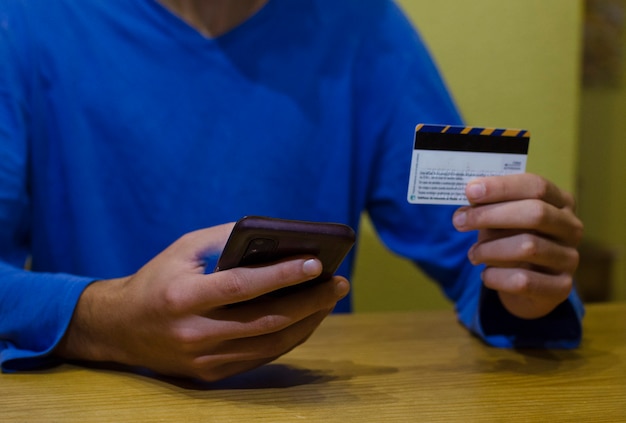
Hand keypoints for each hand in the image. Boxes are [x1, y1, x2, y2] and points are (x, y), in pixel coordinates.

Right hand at [55, 224, 349, 381]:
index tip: (318, 263)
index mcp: (182, 297)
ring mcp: (203, 359)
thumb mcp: (183, 250)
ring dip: (307, 321)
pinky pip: (261, 357)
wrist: (120, 328)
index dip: (282, 275)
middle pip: (265, 320)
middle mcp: (193, 333)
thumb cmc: (157, 279)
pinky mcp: (210, 374)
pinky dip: (289, 337)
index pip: (242, 287)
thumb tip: (275, 239)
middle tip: (339, 282)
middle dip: (309, 302)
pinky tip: (307, 317)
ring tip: (330, 298)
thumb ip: (225, 241)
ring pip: (269, 344)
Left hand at [452, 173, 582, 318]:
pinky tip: (485, 275)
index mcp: (560, 202)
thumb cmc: (511, 241)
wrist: (528, 287)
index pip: (536, 186)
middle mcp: (571, 228)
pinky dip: (496, 276)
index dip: (501, 187)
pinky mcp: (561, 289)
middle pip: (535, 213)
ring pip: (528, 247)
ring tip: (473, 254)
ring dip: (490, 249)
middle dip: (491, 215)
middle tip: (459, 222)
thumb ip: (488, 208)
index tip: (470, 191)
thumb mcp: (501, 220)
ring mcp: (569, 259)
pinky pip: (523, 281)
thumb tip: (467, 201)